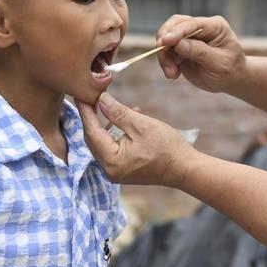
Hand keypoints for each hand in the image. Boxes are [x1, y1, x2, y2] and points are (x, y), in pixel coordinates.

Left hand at [76, 92, 194, 186]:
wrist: (185, 169)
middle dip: (93, 117)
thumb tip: (100, 99)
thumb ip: (117, 112)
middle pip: (93, 139)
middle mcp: (109, 170)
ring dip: (106, 124)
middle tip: (91, 97)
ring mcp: (115, 172)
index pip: (91, 131)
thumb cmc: (167, 147)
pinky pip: (112, 149)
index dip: (86, 111)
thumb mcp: (141, 125)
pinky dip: (115, 134)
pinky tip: (127, 121)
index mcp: (111, 160)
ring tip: (113, 106)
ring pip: (102, 143)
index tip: (81, 94)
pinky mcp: (123, 171)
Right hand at [156, 15, 246, 92]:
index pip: (193, 24)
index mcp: (215, 26)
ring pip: (167, 38)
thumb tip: (179, 44)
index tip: (165, 42)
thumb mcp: (220, 64)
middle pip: (175, 25)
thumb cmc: (230, 70)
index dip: (178, 32)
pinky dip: (166, 63)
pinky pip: (166, 52)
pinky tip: (173, 75)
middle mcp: (200, 27)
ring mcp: (189, 37)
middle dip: (165, 40)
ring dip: (164, 56)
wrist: (230, 80)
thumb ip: (200, 52)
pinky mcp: (180, 48)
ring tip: (171, 74)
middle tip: (163, 58)